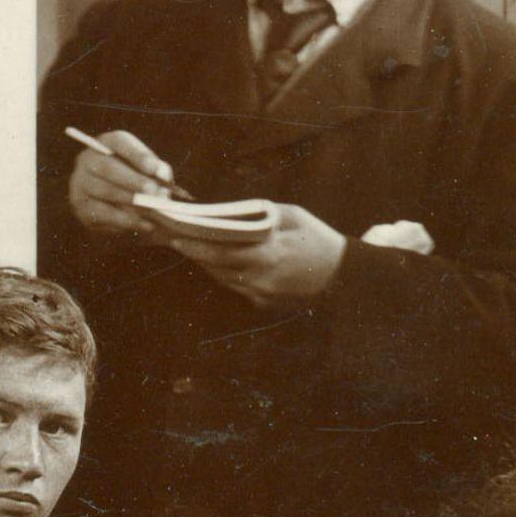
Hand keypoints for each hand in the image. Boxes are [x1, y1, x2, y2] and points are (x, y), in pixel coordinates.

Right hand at [67, 129, 177, 239]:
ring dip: (129, 200)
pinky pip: (102, 214)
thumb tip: (162, 180)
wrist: (113, 202)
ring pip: (103, 191)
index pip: (119, 142)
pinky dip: (125, 220)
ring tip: (150, 209)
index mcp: (107, 144)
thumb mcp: (149, 169)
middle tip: (152, 190)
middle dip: (132, 180)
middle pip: (107, 167)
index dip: (137, 155)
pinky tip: (144, 224)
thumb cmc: (136, 179)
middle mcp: (88, 159)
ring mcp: (80, 183)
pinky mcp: (81, 207)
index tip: (154, 169)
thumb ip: (159, 171)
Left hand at [165, 202, 347, 308]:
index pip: (219, 249)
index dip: (194, 243)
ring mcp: (261, 294)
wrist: (344, 275)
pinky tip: (212, 260)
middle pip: (215, 265)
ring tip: (187, 245)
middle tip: (172, 237)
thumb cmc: (317, 238)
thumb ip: (258, 216)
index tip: (174, 234)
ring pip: (222, 277)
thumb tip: (226, 213)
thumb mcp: (291, 216)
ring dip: (205, 263)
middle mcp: (260, 278)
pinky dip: (223, 273)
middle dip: (193, 251)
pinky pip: (235, 286)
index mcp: (267, 253)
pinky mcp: (263, 303)